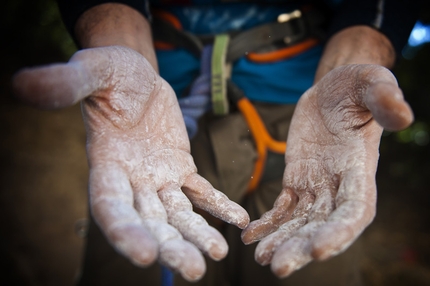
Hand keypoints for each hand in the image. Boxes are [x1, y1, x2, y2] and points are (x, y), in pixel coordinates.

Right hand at [13, 46, 249, 280]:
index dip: (125, 232)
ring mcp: (158, 177)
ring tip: (217, 254)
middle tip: (194, 270)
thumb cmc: (110, 73)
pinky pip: (201, 190)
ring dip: (196, 233)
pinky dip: (218, 205)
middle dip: (170, 246)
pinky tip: (238, 219)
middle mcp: (132, 180)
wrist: (136, 76)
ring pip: (177, 213)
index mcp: (106, 165)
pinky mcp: (180, 167)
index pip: (111, 207)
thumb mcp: (91, 71)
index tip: (145, 256)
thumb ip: (66, 83)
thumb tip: (23, 83)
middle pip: (150, 221)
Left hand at [241, 64, 412, 276]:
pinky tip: (250, 236)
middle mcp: (339, 185)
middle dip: (302, 247)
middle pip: (322, 225)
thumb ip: (384, 97)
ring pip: (299, 222)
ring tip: (261, 258)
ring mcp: (316, 185)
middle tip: (278, 267)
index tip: (318, 251)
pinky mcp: (296, 179)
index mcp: (359, 168)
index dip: (339, 233)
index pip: (354, 210)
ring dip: (282, 241)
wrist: (332, 90)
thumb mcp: (370, 82)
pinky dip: (268, 222)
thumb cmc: (355, 85)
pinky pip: (282, 207)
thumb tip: (404, 116)